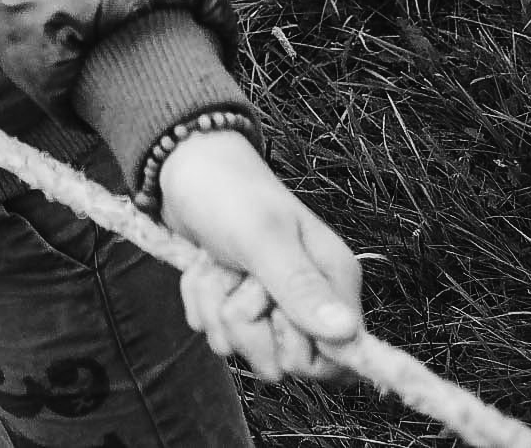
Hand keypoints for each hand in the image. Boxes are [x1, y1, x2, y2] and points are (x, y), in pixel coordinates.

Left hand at [158, 130, 362, 381]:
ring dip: (216, 306)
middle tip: (239, 273)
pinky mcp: (237, 305)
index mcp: (335, 282)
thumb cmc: (229, 194)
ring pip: (242, 347)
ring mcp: (271, 305)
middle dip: (246, 321)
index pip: (337, 360)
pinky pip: (215, 332)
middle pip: (282, 361)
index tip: (274, 311)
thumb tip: (347, 334)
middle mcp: (310, 300)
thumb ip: (300, 286)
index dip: (299, 350)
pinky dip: (200, 301)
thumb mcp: (262, 237)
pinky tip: (204, 267)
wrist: (182, 168)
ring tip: (219, 263)